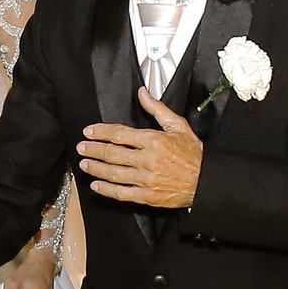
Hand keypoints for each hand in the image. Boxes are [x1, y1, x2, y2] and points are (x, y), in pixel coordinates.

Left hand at [78, 87, 202, 207]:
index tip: (88, 131)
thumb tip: (142, 92)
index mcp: (153, 140)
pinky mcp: (147, 196)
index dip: (100, 132)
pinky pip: (122, 193)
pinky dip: (106, 190)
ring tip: (84, 164)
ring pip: (113, 173)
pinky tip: (96, 185)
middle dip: (93, 149)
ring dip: (95, 168)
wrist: (206, 181)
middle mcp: (147, 160)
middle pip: (112, 153)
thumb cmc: (192, 154)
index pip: (119, 134)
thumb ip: (157, 109)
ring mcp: (146, 179)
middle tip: (81, 147)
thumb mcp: (178, 126)